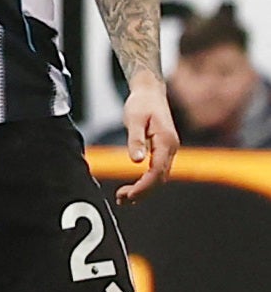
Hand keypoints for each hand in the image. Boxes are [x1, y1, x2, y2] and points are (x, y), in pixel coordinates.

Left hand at [116, 74, 177, 202]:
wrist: (149, 92)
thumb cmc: (141, 103)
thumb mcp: (134, 120)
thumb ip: (136, 140)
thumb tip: (136, 161)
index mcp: (166, 142)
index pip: (157, 171)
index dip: (144, 186)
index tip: (129, 195)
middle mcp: (171, 148)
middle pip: (160, 178)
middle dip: (143, 192)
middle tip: (121, 199)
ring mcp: (169, 150)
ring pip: (159, 176)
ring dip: (144, 189)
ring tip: (123, 198)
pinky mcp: (163, 150)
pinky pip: (157, 170)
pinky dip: (145, 181)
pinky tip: (132, 188)